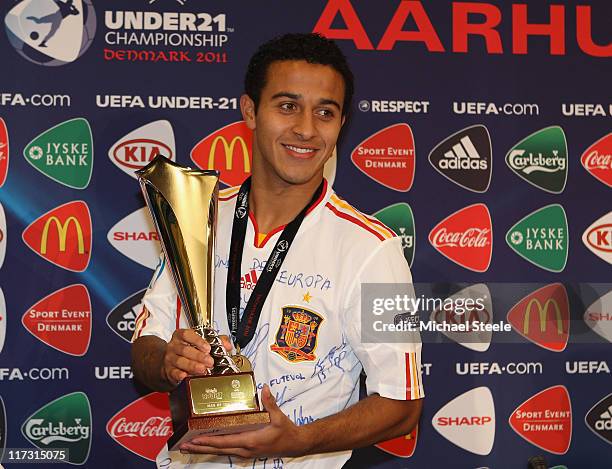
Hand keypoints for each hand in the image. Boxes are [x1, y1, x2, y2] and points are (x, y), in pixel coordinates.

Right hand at [162, 329, 231, 385]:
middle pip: (184, 349)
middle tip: (209, 361)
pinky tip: (186, 376)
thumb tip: (227, 345)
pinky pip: (173, 373)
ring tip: (202, 369)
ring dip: (192, 366)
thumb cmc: (189, 350)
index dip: (198, 341)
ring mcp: (170, 359)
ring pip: (180, 361)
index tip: (207, 348)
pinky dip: (180, 375)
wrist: (172, 363)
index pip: (187, 334)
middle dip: (198, 356)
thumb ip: (216, 341)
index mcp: (181, 336)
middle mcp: (174, 346)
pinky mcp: (169, 371)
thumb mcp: (202, 342)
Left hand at [179, 385, 310, 457]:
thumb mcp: (278, 416)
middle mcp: (244, 449)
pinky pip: (225, 451)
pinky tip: (205, 445)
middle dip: (200, 447)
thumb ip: (270, 402)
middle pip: (217, 450)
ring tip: (189, 446)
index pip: (225, 441)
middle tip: (183, 445)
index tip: (195, 438)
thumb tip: (264, 389)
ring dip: (204, 449)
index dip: (209, 440)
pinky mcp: (245, 451)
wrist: (294, 444)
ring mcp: (244, 452)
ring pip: (220, 452)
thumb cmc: (285, 431)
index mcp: (250, 440)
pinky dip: (213, 448)